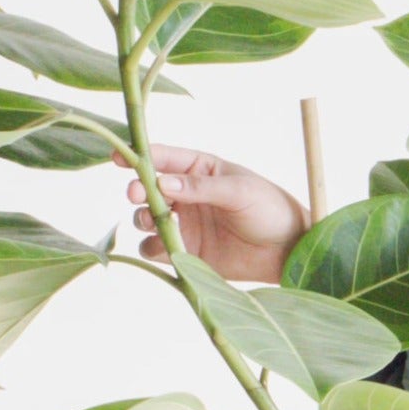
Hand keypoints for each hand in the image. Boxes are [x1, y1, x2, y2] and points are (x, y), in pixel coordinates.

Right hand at [120, 146, 307, 285]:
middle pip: (148, 189)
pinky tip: (166, 247)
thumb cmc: (270, 209)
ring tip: (157, 222)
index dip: (141, 157)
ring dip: (144, 219)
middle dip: (138, 190)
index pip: (165, 159)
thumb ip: (200, 187)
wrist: (287, 251)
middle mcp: (186, 195)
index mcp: (201, 170)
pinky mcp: (185, 252)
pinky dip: (154, 248)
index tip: (121, 158)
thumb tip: (162, 181)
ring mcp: (184, 224)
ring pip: (146, 219)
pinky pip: (157, 249)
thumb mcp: (239, 191)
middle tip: (137, 194)